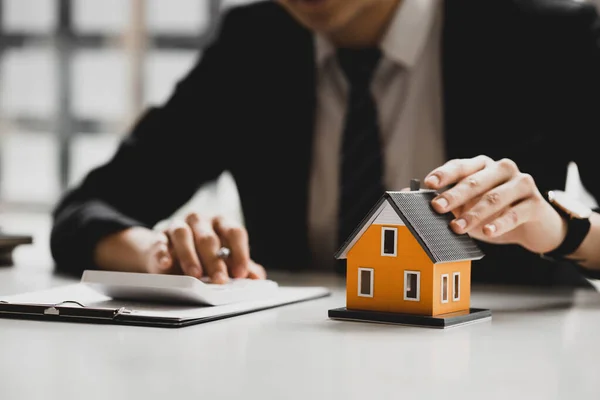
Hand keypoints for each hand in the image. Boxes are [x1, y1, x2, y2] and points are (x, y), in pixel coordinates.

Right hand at [94, 214, 265, 282]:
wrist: (168, 249)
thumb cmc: (202, 253)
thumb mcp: (224, 259)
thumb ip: (241, 267)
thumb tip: (258, 279)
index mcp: (221, 223)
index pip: (234, 233)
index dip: (239, 253)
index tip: (240, 273)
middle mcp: (200, 221)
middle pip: (209, 238)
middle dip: (215, 261)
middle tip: (220, 280)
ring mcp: (178, 225)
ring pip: (183, 235)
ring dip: (190, 255)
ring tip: (194, 275)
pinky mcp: (159, 236)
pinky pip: (160, 242)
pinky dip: (163, 253)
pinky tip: (166, 265)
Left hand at [423, 155, 566, 253]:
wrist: (535, 226)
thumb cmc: (494, 213)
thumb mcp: (467, 208)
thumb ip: (444, 202)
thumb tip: (406, 195)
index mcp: (482, 166)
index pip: (460, 166)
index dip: (444, 174)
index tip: (428, 183)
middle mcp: (502, 169)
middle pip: (475, 181)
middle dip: (454, 195)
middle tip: (437, 208)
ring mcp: (522, 184)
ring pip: (494, 197)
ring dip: (474, 214)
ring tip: (457, 228)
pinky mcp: (536, 203)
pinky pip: (515, 213)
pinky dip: (500, 223)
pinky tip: (488, 232)